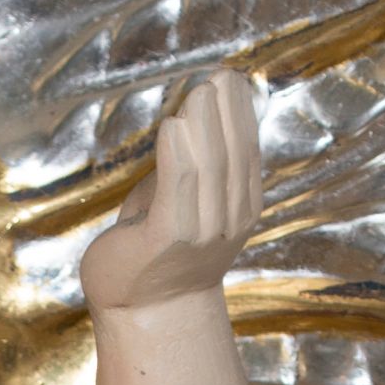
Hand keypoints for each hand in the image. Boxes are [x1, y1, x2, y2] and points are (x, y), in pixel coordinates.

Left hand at [80, 66, 262, 319]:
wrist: (140, 309)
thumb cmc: (154, 249)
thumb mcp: (181, 198)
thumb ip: (190, 164)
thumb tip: (193, 113)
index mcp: (239, 211)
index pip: (245, 155)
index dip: (240, 115)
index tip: (231, 79)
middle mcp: (228, 224)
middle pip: (229, 158)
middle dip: (224, 113)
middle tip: (217, 75)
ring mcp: (200, 235)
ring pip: (206, 169)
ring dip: (203, 126)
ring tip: (197, 92)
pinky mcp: (167, 241)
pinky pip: (176, 191)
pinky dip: (176, 155)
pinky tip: (171, 125)